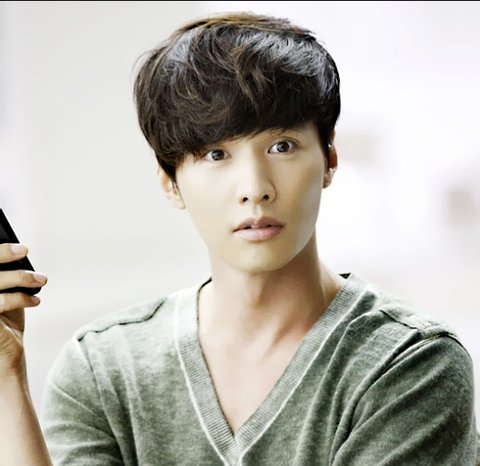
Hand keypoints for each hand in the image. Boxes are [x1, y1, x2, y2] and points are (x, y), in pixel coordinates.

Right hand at [0, 244, 46, 378]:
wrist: (4, 362)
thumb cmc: (4, 326)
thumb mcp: (5, 297)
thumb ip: (6, 278)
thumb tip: (17, 251)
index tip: (10, 242)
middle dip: (1, 254)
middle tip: (24, 250)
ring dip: (20, 278)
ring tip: (41, 280)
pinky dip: (20, 298)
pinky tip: (36, 300)